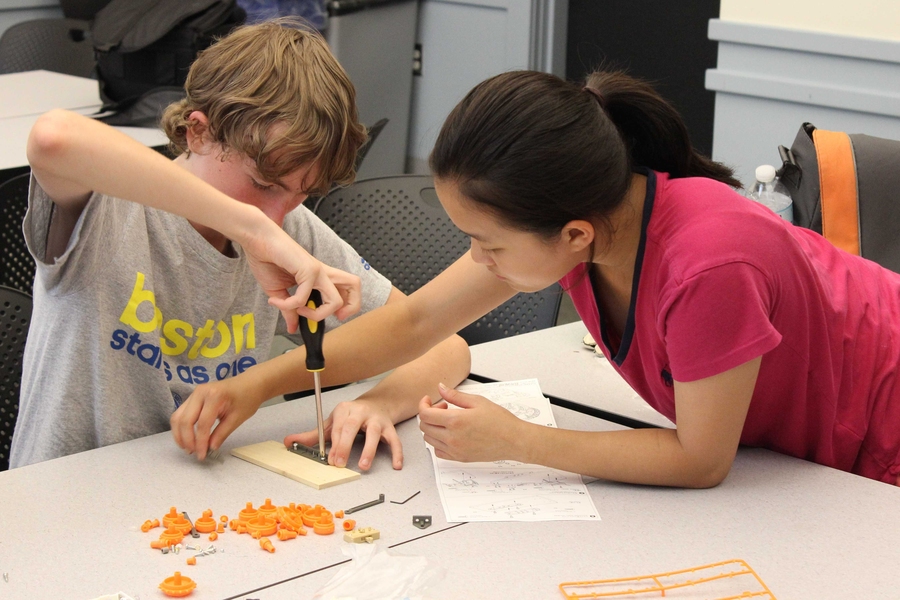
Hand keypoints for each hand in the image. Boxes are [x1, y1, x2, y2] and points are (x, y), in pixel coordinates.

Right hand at [170, 379, 259, 459]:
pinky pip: (181, 414)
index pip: (202, 424)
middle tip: (193, 453)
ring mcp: (194, 393)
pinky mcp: (192, 397)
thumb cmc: (247, 398)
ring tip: (188, 448)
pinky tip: (187, 438)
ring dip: (180, 434)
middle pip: (185, 420)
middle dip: (187, 440)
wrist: (250, 383)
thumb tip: (210, 448)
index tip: (202, 455)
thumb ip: (222, 434)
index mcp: (214, 396)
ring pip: (178, 417)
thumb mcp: (237, 418)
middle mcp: (199, 392)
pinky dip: (181, 427)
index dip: (200, 442)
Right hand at [241, 223, 360, 331]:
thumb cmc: (267, 260)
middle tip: (333, 316)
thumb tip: (292, 328)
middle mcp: (323, 273)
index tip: (321, 315)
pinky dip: (288, 305)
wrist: (257, 240)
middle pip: (355, 286)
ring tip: (301, 311)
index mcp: (320, 277)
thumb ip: (289, 310)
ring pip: (337, 299)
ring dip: (320, 314)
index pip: (345, 290)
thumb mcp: (278, 292)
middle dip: (350, 308)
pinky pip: (303, 297)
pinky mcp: (308, 270)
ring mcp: (317, 271)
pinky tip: (275, 301)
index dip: (343, 307)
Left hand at [284, 399, 403, 470]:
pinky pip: (394, 440)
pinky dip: (397, 452)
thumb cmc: (351, 416)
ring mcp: (376, 420)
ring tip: (364, 465)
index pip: (337, 426)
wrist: (378, 403)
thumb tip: (289, 442)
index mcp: (344, 410)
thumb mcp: (331, 423)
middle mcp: (361, 412)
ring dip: (369, 450)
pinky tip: (396, 465)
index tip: (330, 460)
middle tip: (339, 463)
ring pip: (374, 433)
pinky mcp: (390, 427)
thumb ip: (313, 435)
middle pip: (351, 427)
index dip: (333, 443)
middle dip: (345, 446)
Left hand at [418, 383, 523, 461]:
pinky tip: (449, 434)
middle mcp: (452, 438)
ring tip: (448, 421)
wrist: (514, 440)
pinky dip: (438, 442)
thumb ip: (455, 395)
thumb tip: (440, 388)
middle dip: (429, 414)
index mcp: (456, 421)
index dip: (423, 404)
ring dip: (433, 428)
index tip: (429, 400)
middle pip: (424, 426)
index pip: (425, 414)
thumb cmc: (500, 420)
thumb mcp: (478, 401)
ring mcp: (455, 450)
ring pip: (429, 439)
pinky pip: (438, 452)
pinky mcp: (459, 458)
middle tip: (443, 408)